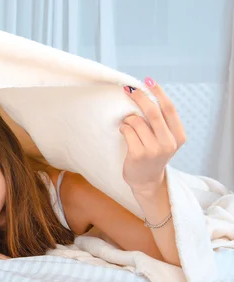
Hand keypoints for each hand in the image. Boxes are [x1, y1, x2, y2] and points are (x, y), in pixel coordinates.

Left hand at [120, 78, 185, 196]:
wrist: (147, 180)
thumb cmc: (153, 155)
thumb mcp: (165, 139)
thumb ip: (161, 122)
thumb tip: (147, 94)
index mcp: (179, 136)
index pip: (169, 108)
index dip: (158, 92)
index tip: (148, 81)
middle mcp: (168, 143)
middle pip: (153, 112)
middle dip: (140, 97)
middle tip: (129, 89)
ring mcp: (153, 150)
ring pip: (136, 121)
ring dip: (128, 119)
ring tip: (128, 125)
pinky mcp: (138, 154)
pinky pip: (127, 131)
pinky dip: (123, 128)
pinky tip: (124, 132)